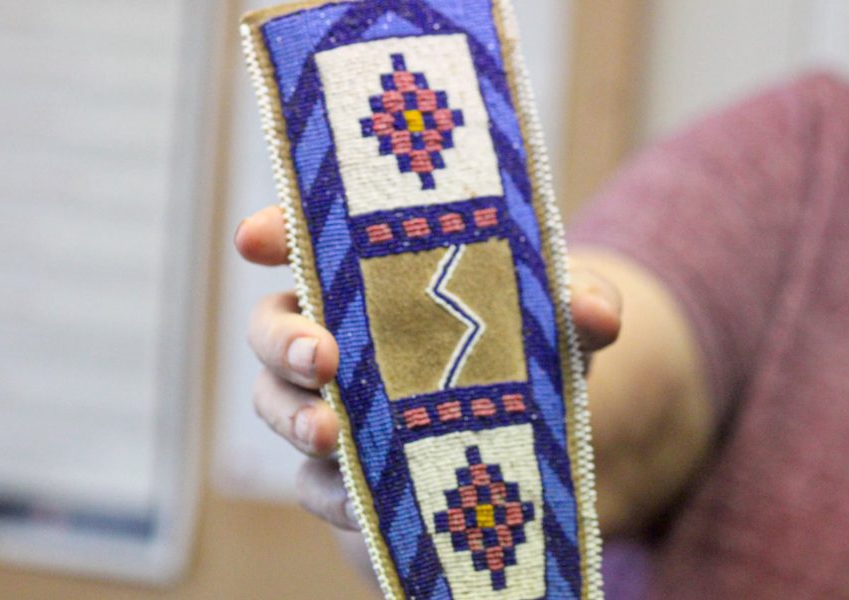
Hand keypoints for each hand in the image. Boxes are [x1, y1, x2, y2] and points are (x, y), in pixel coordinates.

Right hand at [234, 205, 622, 533]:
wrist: (529, 443)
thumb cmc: (528, 352)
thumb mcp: (560, 323)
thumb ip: (579, 305)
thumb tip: (595, 313)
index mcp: (379, 281)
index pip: (314, 244)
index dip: (276, 233)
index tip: (253, 237)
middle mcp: (341, 337)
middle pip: (273, 326)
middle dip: (282, 337)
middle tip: (321, 354)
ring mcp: (335, 408)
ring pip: (275, 403)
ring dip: (292, 416)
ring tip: (328, 433)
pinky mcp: (345, 475)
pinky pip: (314, 483)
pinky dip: (331, 491)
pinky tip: (361, 502)